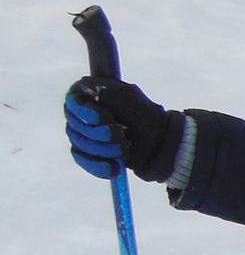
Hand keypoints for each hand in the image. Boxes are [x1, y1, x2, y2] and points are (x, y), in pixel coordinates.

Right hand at [64, 78, 182, 181]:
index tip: (108, 117)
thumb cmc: (144, 113)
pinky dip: (98, 166)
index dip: (88, 112)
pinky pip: (83, 160)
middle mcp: (79, 113)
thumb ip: (107, 91)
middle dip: (100, 133)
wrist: (159, 140)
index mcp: (87, 95)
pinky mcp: (86, 153)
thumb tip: (85, 86)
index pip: (74, 102)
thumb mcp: (129, 96)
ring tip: (124, 149)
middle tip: (121, 136)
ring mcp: (81, 133)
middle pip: (76, 125)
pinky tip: (114, 168)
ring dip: (103, 149)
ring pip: (80, 144)